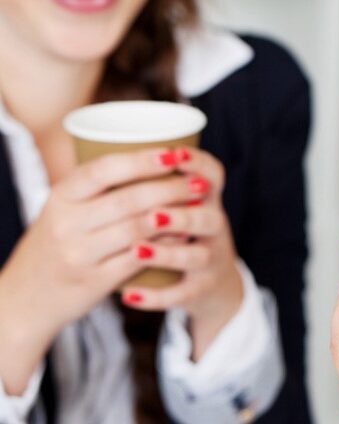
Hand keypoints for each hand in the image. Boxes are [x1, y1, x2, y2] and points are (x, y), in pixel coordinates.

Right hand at [0, 147, 210, 393]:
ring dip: (175, 215)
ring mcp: (80, 254)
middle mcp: (67, 223)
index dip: (142, 160)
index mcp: (61, 196)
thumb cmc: (57, 243)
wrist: (27, 298)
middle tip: (199, 183)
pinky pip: (138, 259)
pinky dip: (165, 245)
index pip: (104, 170)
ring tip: (198, 206)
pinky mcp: (94, 281)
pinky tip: (184, 235)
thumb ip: (94, 187)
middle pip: (129, 199)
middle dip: (171, 188)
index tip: (174, 153)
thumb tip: (146, 152)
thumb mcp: (62, 209)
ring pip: (137, 228)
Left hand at [119, 147, 243, 360]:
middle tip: (152, 214)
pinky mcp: (200, 289)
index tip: (173, 156)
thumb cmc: (182, 233)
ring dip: (167, 254)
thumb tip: (102, 140)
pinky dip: (155, 296)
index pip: (214, 174)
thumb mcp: (182, 203)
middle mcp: (215, 227)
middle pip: (207, 218)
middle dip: (180, 215)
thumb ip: (153, 178)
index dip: (197, 164)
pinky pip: (181, 295)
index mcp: (207, 199)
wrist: (210, 282)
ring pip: (197, 257)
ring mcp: (210, 261)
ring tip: (138, 251)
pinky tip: (129, 295)